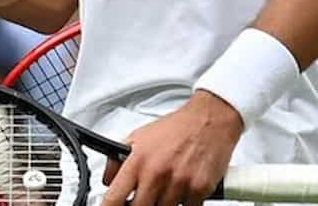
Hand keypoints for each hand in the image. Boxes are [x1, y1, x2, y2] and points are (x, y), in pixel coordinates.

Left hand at [100, 92, 242, 205]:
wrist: (208, 120)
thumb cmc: (175, 129)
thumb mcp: (137, 137)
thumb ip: (118, 161)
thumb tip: (108, 181)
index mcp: (138, 161)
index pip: (114, 197)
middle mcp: (156, 173)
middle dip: (139, 204)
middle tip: (142, 197)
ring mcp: (178, 183)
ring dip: (162, 203)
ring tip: (165, 187)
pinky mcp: (199, 190)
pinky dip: (184, 203)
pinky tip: (182, 189)